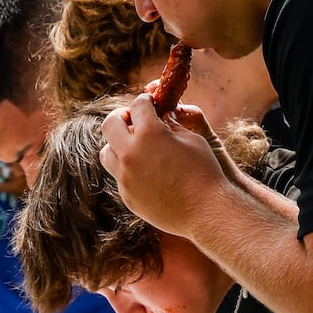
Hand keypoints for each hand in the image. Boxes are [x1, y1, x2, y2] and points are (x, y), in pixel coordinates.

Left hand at [100, 94, 229, 235]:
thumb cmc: (205, 171)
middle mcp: (131, 153)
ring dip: (118, 145)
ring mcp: (125, 177)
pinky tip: (144, 171)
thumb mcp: (192, 139)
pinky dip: (127, 169)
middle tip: (132, 118)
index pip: (138, 105)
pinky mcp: (127, 196)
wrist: (206, 212)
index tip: (149, 103)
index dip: (145, 100)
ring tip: (133, 146)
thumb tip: (161, 116)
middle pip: (110, 124)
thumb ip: (172, 125)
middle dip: (121, 116)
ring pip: (106, 153)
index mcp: (149, 133)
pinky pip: (119, 176)